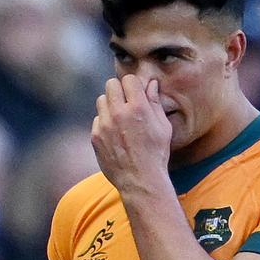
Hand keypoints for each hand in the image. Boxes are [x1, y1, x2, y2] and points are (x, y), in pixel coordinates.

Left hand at [91, 75, 171, 192]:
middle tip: (126, 102)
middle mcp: (119, 113)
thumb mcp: (163, 127)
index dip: (134, 85)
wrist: (140, 180)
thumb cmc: (156, 153)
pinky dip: (104, 122)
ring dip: (110, 104)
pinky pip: (97, 119)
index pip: (128, 79)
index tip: (136, 93)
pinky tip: (115, 133)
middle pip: (111, 84)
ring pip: (101, 100)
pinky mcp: (95, 136)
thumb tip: (151, 84)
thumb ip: (155, 102)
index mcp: (138, 108)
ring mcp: (104, 125)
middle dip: (119, 90)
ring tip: (120, 117)